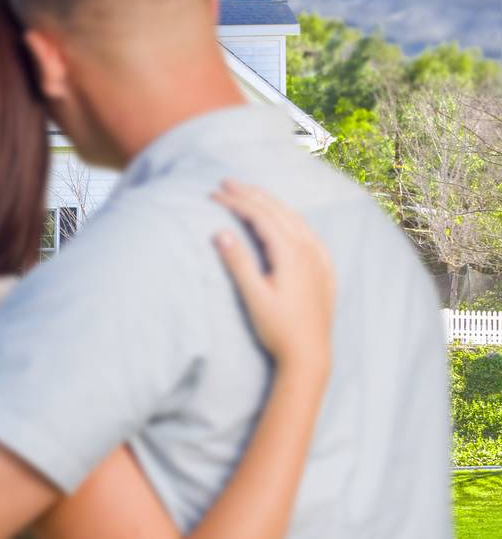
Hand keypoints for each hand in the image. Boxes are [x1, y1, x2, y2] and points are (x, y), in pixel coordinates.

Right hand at [212, 180, 334, 370]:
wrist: (310, 355)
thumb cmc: (278, 329)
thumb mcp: (254, 296)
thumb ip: (238, 263)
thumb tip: (221, 232)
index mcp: (291, 254)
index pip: (260, 217)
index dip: (236, 202)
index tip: (213, 194)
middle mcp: (308, 250)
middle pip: (278, 212)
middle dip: (251, 195)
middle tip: (226, 183)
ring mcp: (319, 260)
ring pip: (295, 220)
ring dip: (271, 204)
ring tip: (251, 194)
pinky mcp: (324, 271)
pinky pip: (309, 234)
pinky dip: (292, 220)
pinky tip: (289, 222)